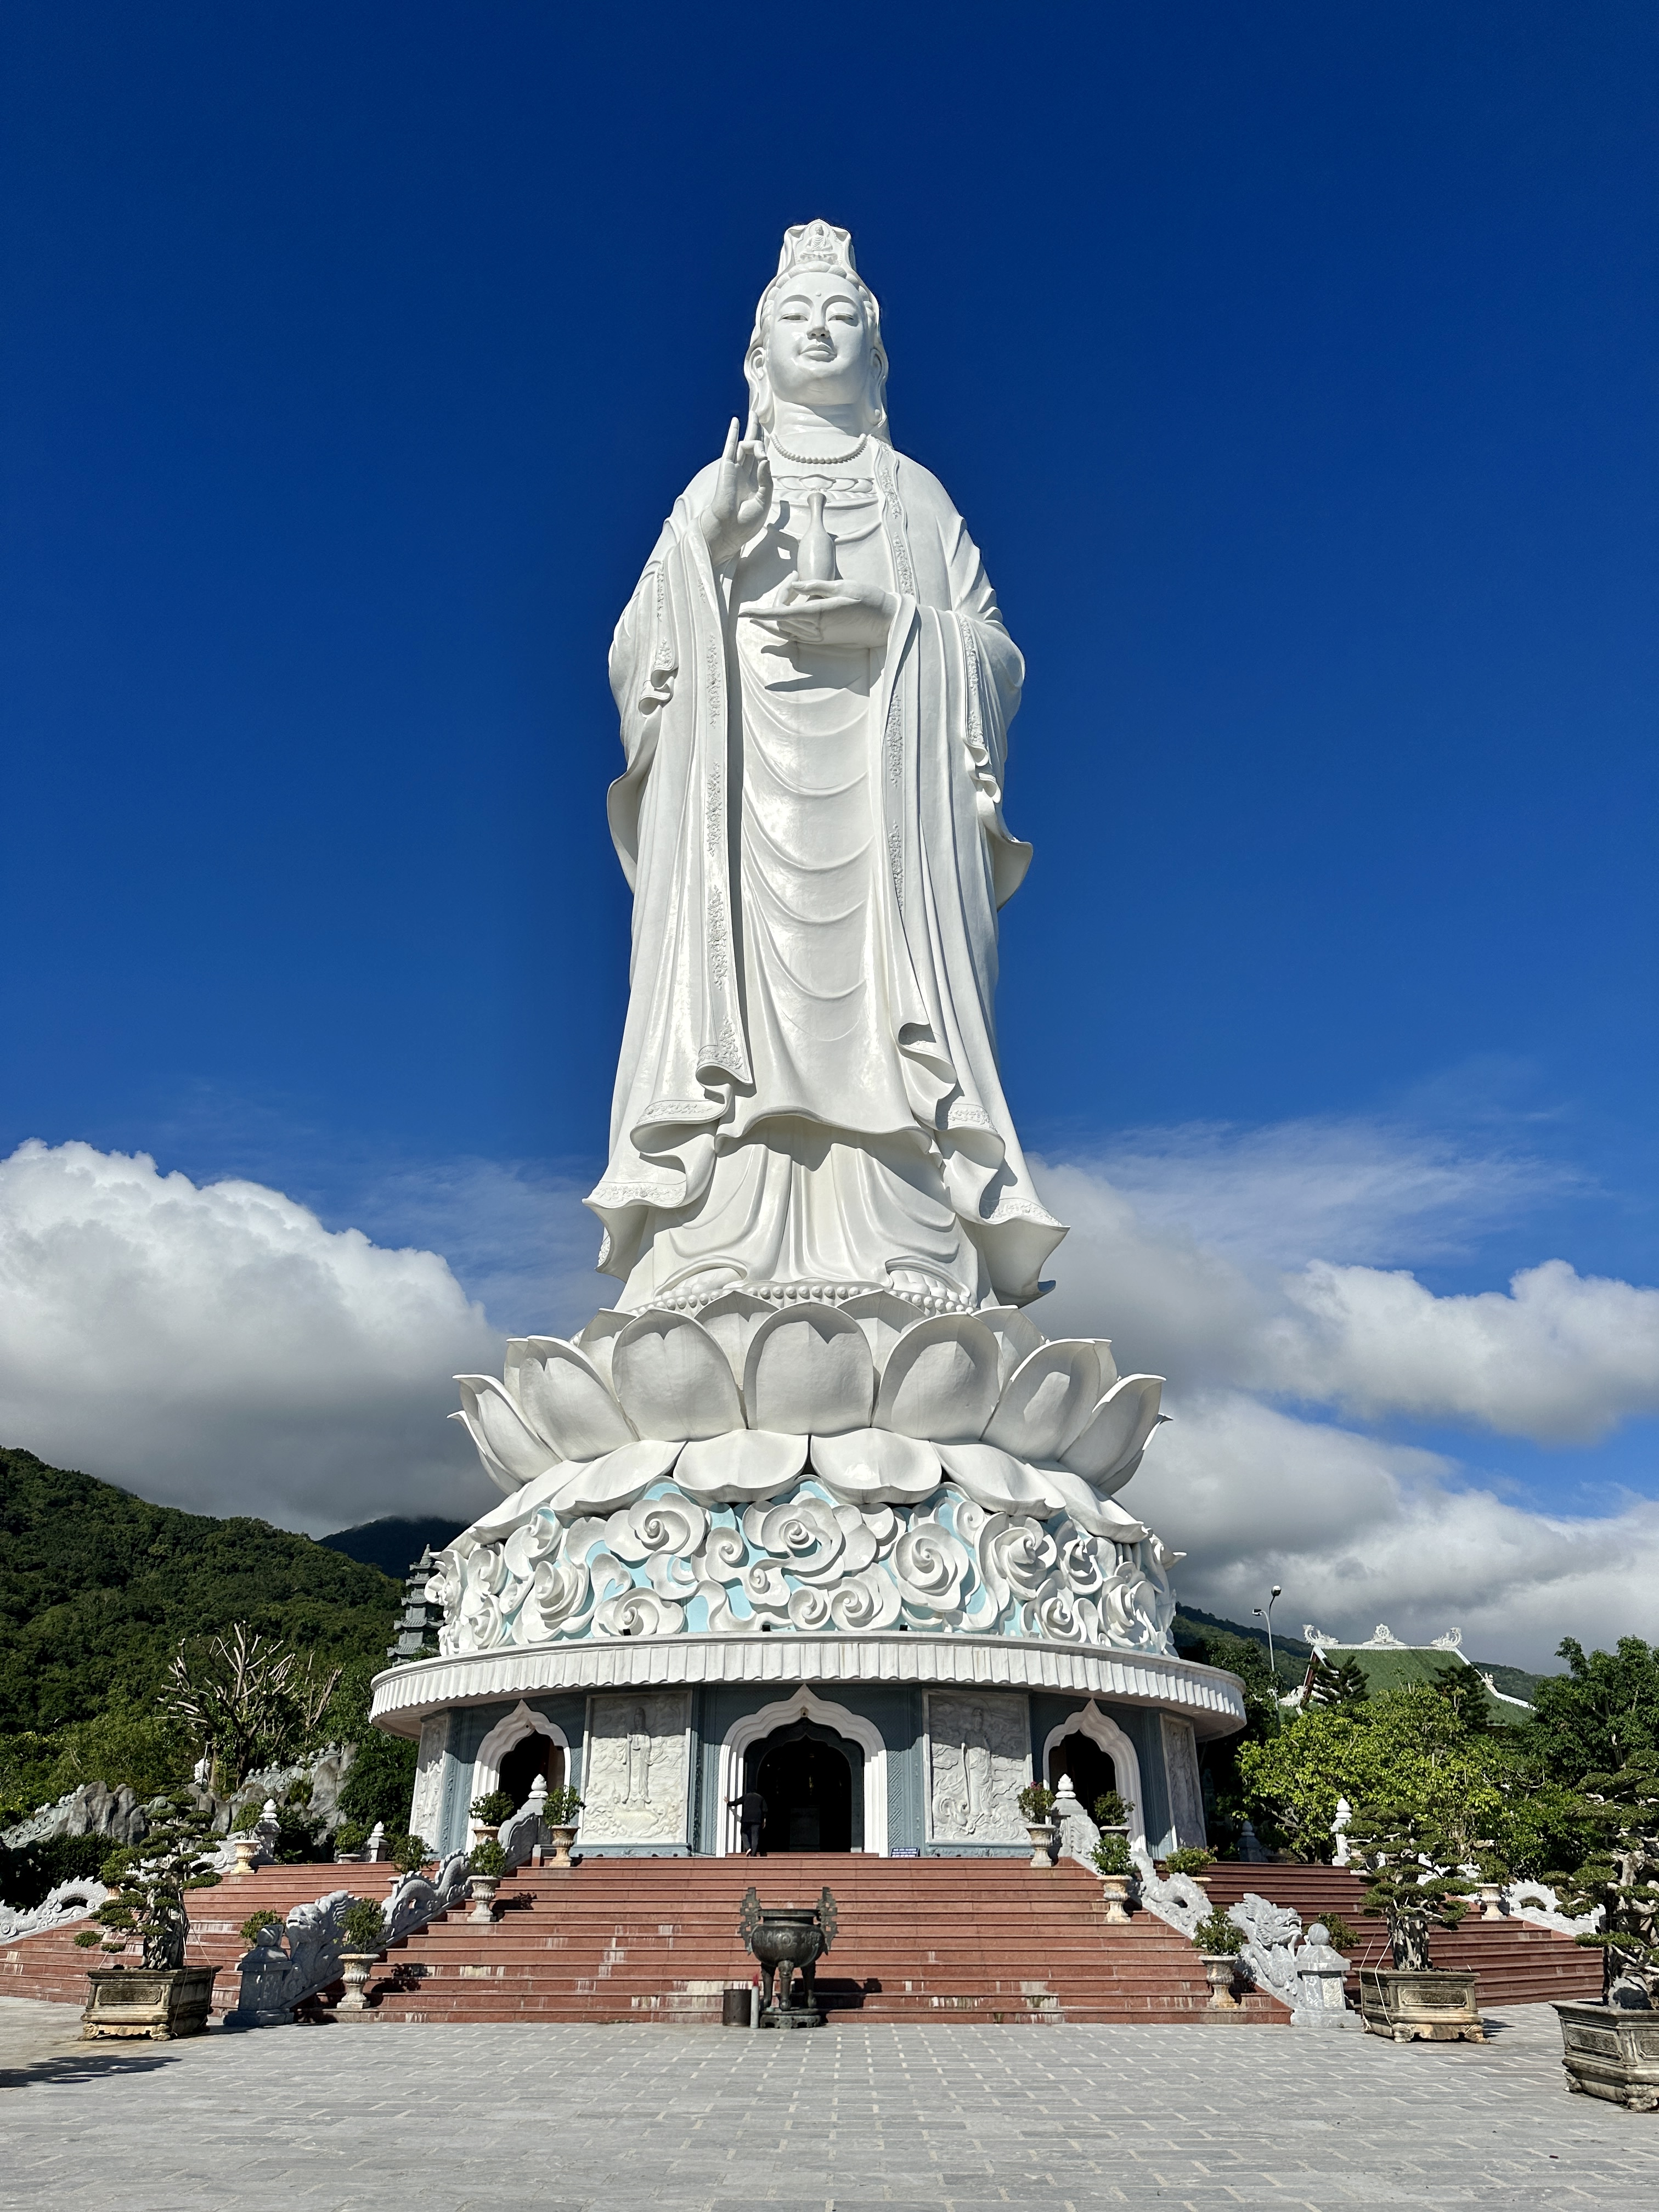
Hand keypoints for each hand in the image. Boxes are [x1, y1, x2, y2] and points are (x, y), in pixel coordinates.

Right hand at [697, 415, 771, 564]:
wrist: (730, 528)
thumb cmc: (746, 521)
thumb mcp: (764, 500)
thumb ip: (766, 478)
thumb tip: (765, 458)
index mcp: (755, 483)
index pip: (761, 461)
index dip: (765, 449)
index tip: (767, 442)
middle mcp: (745, 474)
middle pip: (753, 448)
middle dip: (756, 431)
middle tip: (758, 415)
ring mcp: (735, 470)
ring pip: (745, 444)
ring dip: (751, 430)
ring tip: (755, 417)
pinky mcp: (726, 468)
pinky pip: (731, 447)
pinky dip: (733, 433)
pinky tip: (736, 421)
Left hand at [741, 577, 897, 648]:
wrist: (886, 622)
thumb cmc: (869, 599)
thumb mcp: (843, 586)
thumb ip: (816, 587)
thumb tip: (793, 586)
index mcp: (819, 613)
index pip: (782, 614)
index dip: (760, 613)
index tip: (743, 613)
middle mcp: (816, 629)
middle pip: (782, 619)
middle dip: (777, 600)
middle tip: (793, 578)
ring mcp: (820, 637)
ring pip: (786, 630)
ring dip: (778, 614)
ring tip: (787, 589)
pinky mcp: (824, 641)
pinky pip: (797, 637)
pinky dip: (784, 627)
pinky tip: (779, 619)